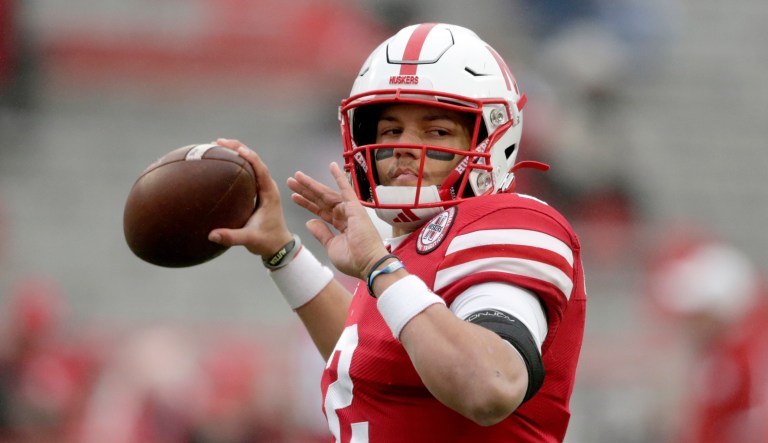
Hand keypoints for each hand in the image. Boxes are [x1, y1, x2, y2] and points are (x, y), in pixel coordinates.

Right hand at [208, 139, 292, 256]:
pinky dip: (235, 164)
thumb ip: (232, 237)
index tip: (236, 149)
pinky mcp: (257, 191)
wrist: (278, 246)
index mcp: (269, 193)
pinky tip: (221, 162)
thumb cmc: (267, 241)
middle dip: (237, 148)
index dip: (249, 156)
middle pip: (254, 160)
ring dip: (236, 153)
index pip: (260, 168)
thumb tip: (211, 235)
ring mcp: (262, 188)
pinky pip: (247, 172)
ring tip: (217, 145)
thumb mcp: (249, 239)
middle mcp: (267, 186)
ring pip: (250, 164)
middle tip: (217, 141)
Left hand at [288, 162, 388, 279]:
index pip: (319, 210)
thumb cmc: (353, 259)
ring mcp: (348, 209)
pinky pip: (345, 189)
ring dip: (312, 184)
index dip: (307, 203)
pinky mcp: (354, 207)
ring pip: (326, 194)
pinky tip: (331, 165)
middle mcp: (343, 214)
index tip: (294, 196)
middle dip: (305, 190)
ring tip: (297, 176)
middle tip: (291, 181)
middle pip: (320, 199)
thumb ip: (321, 233)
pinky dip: (339, 177)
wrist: (366, 264)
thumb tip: (309, 222)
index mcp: (338, 225)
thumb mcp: (331, 246)